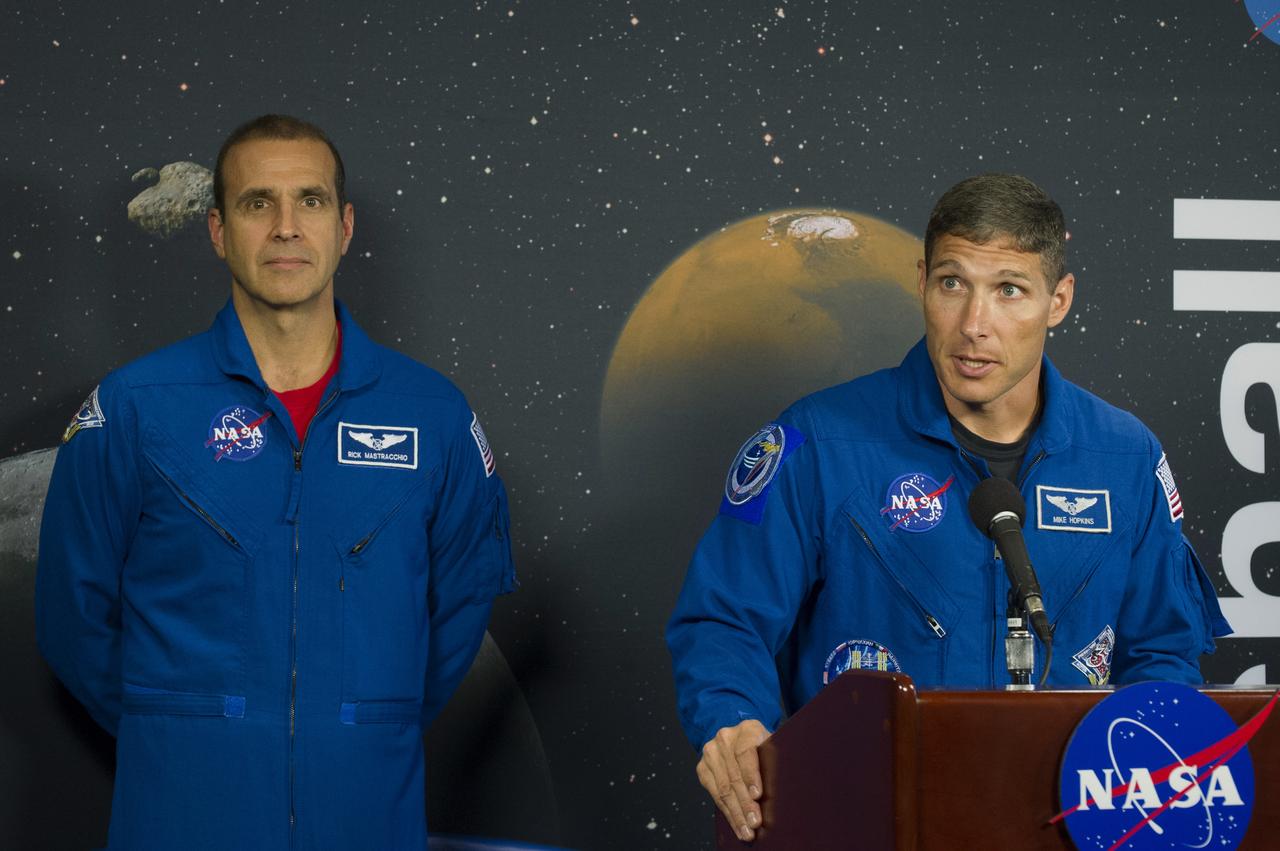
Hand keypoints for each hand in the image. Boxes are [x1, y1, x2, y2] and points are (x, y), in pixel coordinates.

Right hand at [696, 719, 770, 841]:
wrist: (741, 741)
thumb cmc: (765, 750)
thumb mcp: (775, 749)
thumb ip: (775, 763)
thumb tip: (783, 789)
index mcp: (748, 729)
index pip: (746, 751)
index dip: (751, 774)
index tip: (758, 795)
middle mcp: (726, 738)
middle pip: (734, 775)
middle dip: (745, 803)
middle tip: (755, 822)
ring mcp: (711, 752)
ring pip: (724, 788)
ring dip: (736, 812)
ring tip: (747, 830)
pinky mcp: (703, 767)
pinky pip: (715, 794)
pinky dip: (727, 812)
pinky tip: (736, 824)